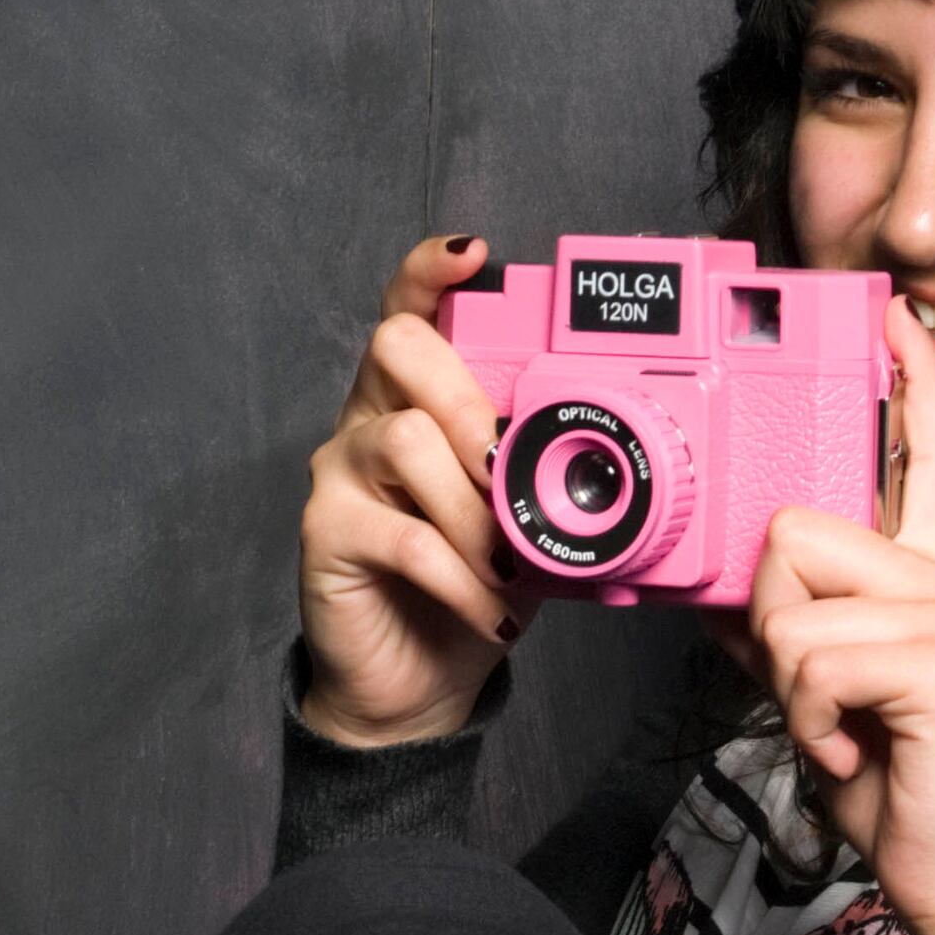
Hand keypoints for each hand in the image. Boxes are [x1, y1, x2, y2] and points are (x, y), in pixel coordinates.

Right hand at [296, 234, 531, 748]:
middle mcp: (371, 416)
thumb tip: (609, 464)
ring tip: (511, 566)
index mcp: (419, 396)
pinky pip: (402, 535)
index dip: (432, 272)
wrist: (416, 678)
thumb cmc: (474, 584)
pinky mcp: (325, 531)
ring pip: (404, 440)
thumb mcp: (526, 518)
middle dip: (468, 399)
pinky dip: (462, 577)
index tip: (473, 255)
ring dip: (475, 509)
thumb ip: (547, 475)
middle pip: (397, 348)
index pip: (412, 309)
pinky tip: (492, 609)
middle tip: (508, 469)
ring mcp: (341, 470)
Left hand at [738, 296, 934, 934]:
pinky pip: (812, 659)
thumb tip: (719, 591)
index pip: (920, 460)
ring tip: (838, 725)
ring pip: (791, 602)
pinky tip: (852, 749)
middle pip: (792, 531)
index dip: (906, 387)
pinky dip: (810, 721)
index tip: (892, 321)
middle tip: (815, 692)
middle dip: (770, 622)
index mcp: (920, 573)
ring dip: (788, 683)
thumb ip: (779, 627)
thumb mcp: (817, 691)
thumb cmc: (889, 776)